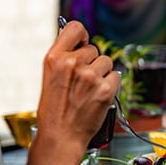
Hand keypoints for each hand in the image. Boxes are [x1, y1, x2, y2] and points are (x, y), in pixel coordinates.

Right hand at [35, 20, 119, 155]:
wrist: (61, 136)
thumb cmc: (55, 111)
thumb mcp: (50, 77)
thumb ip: (64, 57)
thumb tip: (80, 42)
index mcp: (54, 58)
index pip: (75, 28)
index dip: (82, 36)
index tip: (83, 45)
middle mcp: (73, 63)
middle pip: (94, 49)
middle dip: (91, 62)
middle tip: (82, 82)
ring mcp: (91, 76)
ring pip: (107, 62)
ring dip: (102, 74)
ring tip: (89, 90)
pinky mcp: (106, 89)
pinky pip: (116, 76)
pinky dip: (111, 85)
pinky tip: (98, 96)